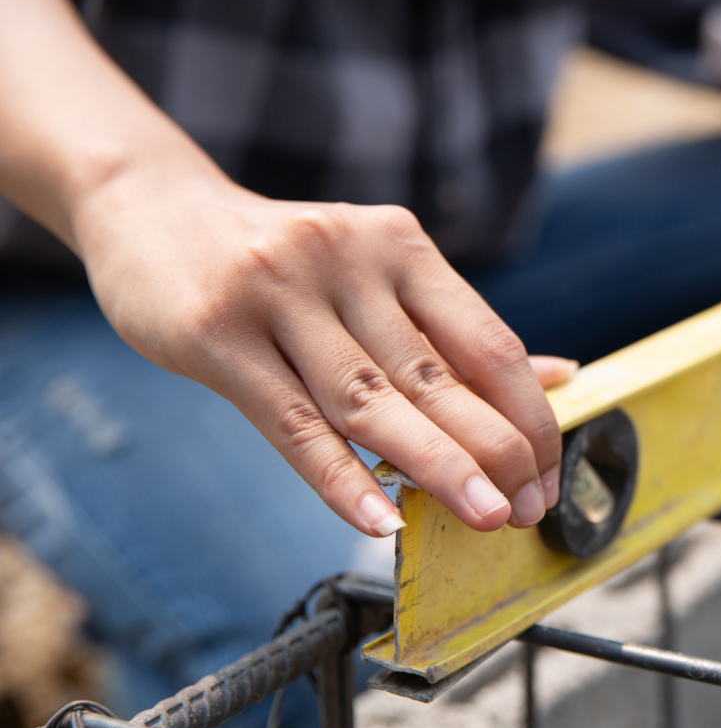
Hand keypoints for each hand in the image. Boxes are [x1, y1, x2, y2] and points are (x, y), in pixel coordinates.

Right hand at [73, 165, 567, 537]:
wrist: (154, 207)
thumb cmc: (285, 260)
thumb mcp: (377, 274)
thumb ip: (456, 331)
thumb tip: (557, 378)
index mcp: (401, 247)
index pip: (487, 343)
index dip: (528, 416)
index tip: (546, 476)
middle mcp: (348, 261)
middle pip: (435, 376)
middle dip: (492, 450)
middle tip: (524, 509)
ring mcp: (279, 293)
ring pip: (368, 401)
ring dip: (433, 467)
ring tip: (481, 515)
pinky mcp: (216, 332)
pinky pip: (290, 421)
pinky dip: (338, 477)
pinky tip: (376, 520)